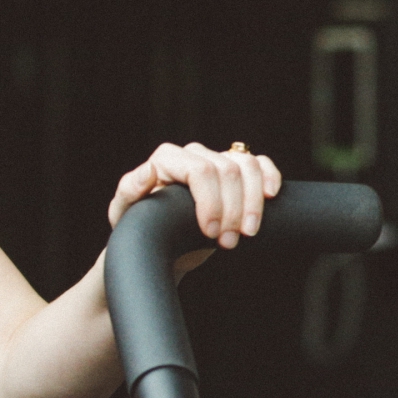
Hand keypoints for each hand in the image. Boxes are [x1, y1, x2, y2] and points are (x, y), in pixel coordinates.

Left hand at [108, 143, 284, 251]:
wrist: (162, 242)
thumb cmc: (142, 228)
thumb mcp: (127, 213)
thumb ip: (131, 190)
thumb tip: (147, 172)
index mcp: (166, 159)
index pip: (200, 170)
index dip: (211, 201)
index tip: (211, 233)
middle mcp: (193, 154)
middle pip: (227, 171)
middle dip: (232, 210)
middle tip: (228, 243)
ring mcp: (217, 159)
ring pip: (248, 167)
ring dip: (253, 203)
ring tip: (247, 233)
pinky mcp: (236, 170)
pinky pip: (260, 163)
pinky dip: (269, 177)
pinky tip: (271, 196)